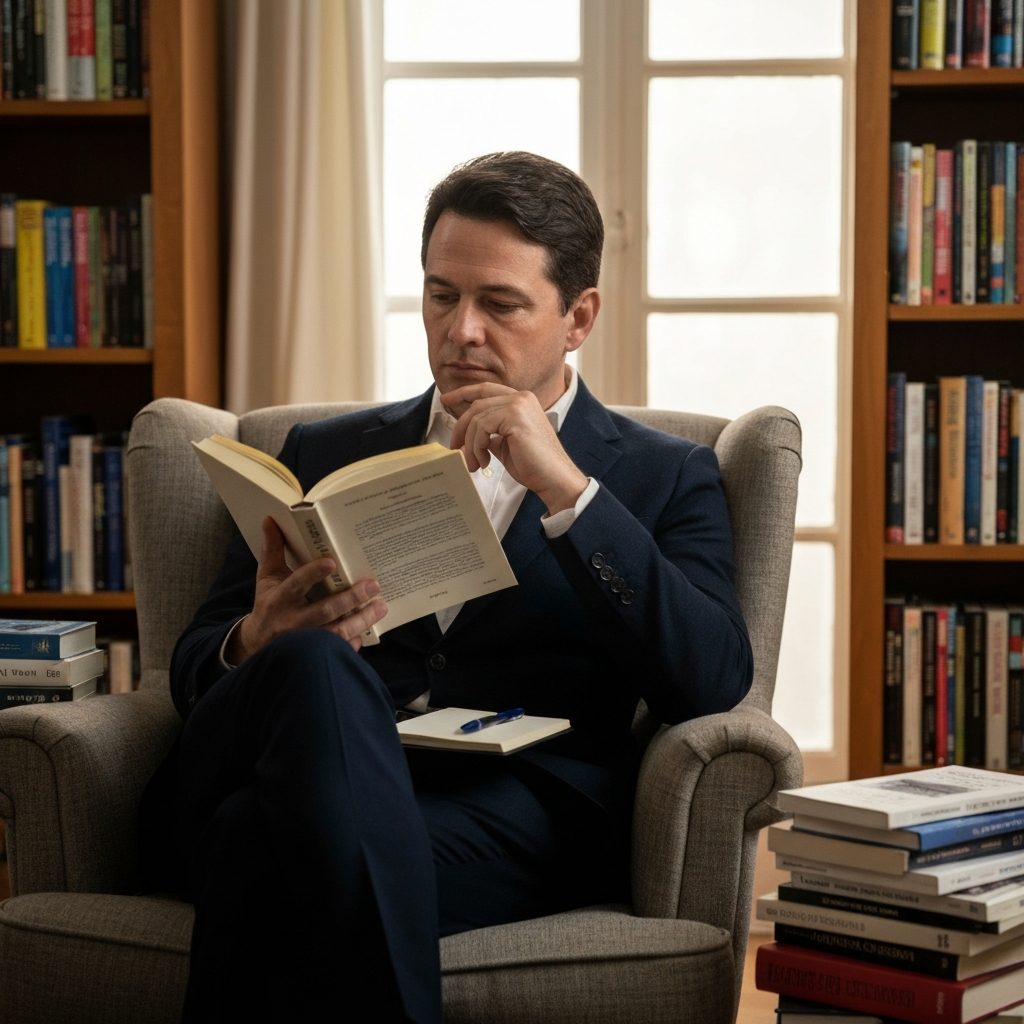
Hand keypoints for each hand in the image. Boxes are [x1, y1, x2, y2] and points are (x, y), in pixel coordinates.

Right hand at [227, 517, 388, 663]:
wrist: (257, 643)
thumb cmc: (268, 603)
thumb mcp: (267, 577)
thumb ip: (272, 550)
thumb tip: (271, 519)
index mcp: (279, 599)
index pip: (296, 585)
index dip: (313, 574)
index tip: (332, 562)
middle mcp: (292, 621)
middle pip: (324, 610)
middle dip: (350, 598)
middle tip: (374, 585)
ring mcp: (304, 641)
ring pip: (335, 632)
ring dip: (360, 620)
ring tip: (381, 607)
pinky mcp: (314, 654)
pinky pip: (338, 649)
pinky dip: (353, 642)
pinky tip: (368, 631)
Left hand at [444, 383, 588, 514]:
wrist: (553, 478)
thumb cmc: (532, 465)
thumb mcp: (504, 444)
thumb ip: (489, 433)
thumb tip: (466, 434)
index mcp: (521, 400)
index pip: (485, 390)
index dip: (463, 393)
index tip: (445, 399)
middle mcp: (521, 397)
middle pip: (477, 403)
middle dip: (460, 426)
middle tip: (455, 447)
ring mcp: (519, 404)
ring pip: (477, 418)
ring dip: (469, 444)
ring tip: (475, 463)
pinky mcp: (515, 416)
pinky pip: (482, 428)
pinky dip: (476, 446)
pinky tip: (484, 461)